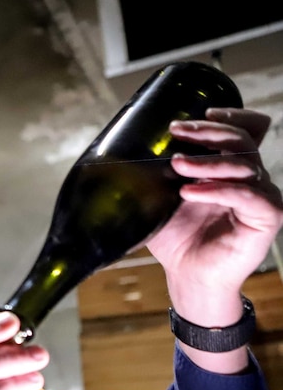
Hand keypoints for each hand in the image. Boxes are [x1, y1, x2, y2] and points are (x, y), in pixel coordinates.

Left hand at [146, 108, 282, 370]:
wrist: (185, 275)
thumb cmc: (175, 237)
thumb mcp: (160, 197)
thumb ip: (155, 171)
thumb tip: (122, 145)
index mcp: (229, 168)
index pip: (245, 129)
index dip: (229, 116)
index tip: (200, 114)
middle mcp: (250, 178)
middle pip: (242, 139)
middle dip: (209, 132)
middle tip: (179, 132)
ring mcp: (261, 196)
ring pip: (244, 164)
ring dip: (208, 160)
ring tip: (178, 166)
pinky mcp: (266, 217)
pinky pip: (248, 195)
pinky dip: (218, 189)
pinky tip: (190, 191)